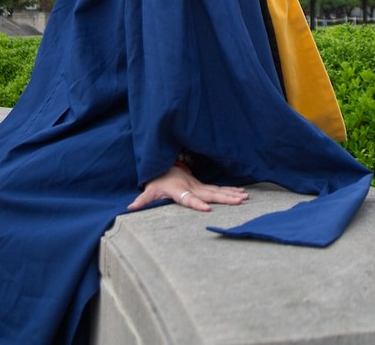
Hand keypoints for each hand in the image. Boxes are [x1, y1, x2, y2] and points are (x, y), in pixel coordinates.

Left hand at [127, 164, 248, 212]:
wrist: (165, 166)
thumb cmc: (157, 180)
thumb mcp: (148, 190)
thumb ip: (142, 200)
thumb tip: (130, 208)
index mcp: (179, 190)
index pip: (188, 198)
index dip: (197, 203)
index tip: (207, 208)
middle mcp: (192, 187)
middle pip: (210, 193)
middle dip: (225, 198)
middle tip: (239, 201)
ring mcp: (199, 186)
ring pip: (217, 190)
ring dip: (232, 194)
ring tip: (245, 197)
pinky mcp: (204, 186)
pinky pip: (219, 188)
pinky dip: (231, 190)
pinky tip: (243, 193)